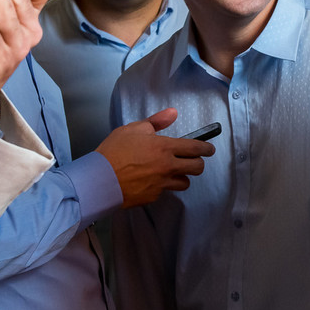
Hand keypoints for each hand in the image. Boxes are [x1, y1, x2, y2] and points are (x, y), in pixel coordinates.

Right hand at [95, 108, 214, 208]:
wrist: (99, 179)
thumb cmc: (114, 151)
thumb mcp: (133, 129)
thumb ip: (156, 122)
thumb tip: (172, 113)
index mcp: (164, 148)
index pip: (195, 148)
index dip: (206, 148)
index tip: (209, 149)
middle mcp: (167, 167)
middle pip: (197, 168)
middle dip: (198, 163)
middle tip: (193, 160)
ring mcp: (161, 184)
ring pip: (184, 182)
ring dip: (181, 176)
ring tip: (171, 172)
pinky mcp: (153, 196)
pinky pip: (164, 191)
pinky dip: (162, 186)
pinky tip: (150, 180)